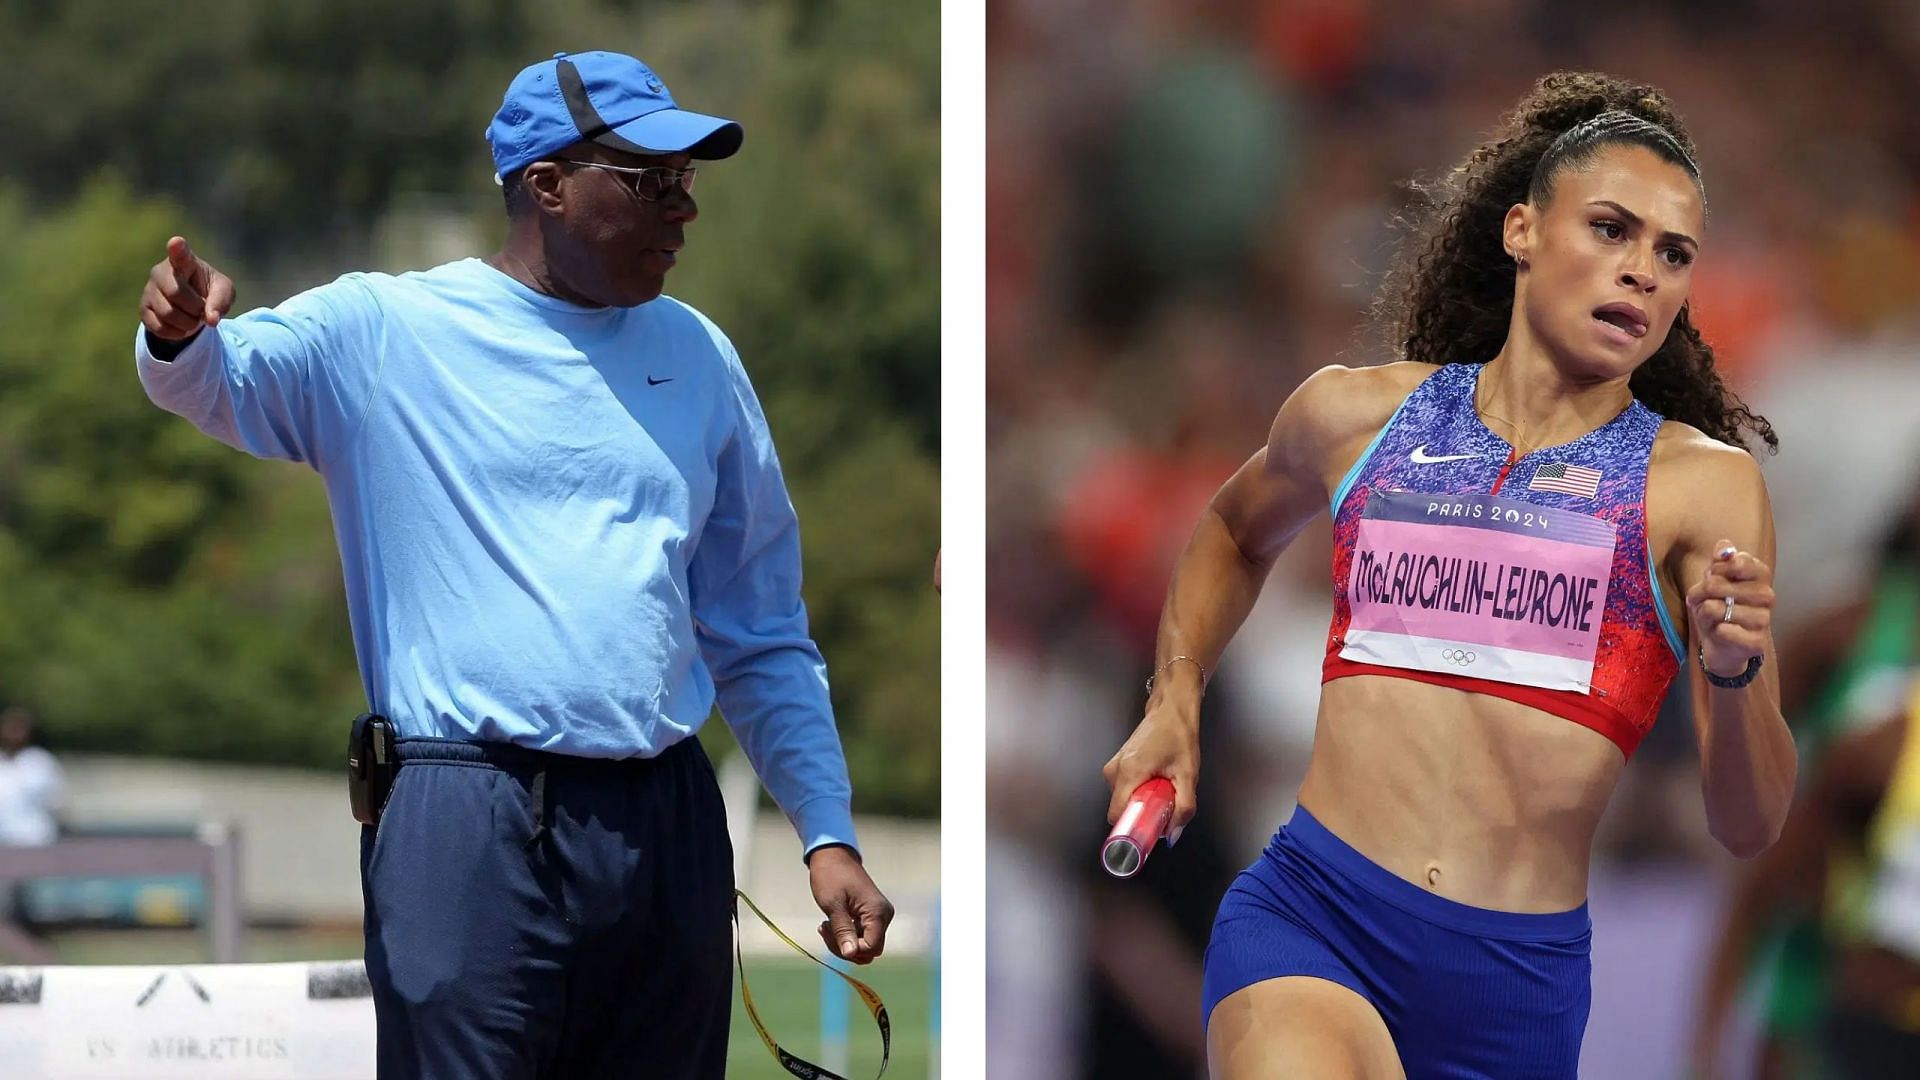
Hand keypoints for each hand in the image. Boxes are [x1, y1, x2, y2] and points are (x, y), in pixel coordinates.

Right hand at [141, 235, 235, 341]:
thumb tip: (210, 319)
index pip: (179, 252)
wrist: (191, 306)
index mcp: (184, 261)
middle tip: (201, 308)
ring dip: (188, 323)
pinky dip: (177, 333)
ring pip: (167, 313)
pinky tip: (182, 326)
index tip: (176, 242)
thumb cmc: (209, 290)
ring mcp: (149, 290)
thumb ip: (221, 301)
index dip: (177, 248)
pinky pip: (160, 327)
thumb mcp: (223, 291)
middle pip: (175, 293)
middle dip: (195, 307)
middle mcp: (161, 272)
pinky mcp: (143, 309)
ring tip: (192, 318)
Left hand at [808, 845, 893, 963]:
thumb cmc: (831, 877)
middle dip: (845, 947)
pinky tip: (831, 923)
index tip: (830, 932)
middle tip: (825, 929)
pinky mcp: (873, 916)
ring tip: (826, 926)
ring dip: (843, 942)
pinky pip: (862, 936)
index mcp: (878, 912)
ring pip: (865, 945)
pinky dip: (846, 935)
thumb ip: (843, 931)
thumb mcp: (833, 905)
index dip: (851, 948)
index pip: (871, 947)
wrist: (833, 857)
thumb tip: (851, 954)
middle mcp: (884, 916)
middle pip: (869, 950)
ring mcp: (880, 916)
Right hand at [1102, 695, 1200, 839]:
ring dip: (1142, 801)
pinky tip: (1156, 780)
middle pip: (1121, 808)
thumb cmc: (1178, 737)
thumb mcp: (1188, 775)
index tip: (1147, 833)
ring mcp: (1113, 766)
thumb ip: (1183, 807)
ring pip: (1124, 799)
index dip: (1131, 828)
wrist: (1170, 709)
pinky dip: (1139, 791)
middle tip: (1164, 805)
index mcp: (1128, 773)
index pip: (1117, 815)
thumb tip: (1173, 834)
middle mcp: (1114, 771)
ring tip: (1162, 788)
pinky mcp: (1117, 764)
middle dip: (1141, 814)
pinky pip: (1124, 788)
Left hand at [1685, 540, 1772, 677]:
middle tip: (1700, 600)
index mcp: (1760, 574)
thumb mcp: (1715, 579)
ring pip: (1714, 608)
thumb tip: (1724, 546)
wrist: (1722, 643)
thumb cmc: (1719, 605)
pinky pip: (1722, 630)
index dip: (1715, 569)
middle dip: (1700, 593)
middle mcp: (1767, 595)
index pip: (1737, 561)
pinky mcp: (1757, 642)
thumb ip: (1720, 561)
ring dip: (1703, 613)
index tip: (1712, 576)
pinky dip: (1712, 631)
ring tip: (1709, 618)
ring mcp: (1764, 619)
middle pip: (1716, 584)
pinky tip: (1719, 633)